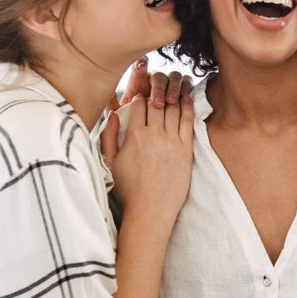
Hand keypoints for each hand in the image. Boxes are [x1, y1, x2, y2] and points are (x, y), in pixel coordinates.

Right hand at [99, 90, 193, 223]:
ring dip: (173, 95)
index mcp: (134, 136)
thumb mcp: (109, 162)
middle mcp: (155, 136)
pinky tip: (186, 98)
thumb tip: (113, 113)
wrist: (150, 211)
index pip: (139, 104)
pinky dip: (187, 107)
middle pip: (158, 103)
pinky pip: (188, 122)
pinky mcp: (186, 150)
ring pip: (174, 109)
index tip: (141, 94)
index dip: (140, 96)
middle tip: (157, 87)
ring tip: (172, 87)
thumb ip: (108, 135)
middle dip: (156, 91)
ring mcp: (173, 142)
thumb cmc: (128, 190)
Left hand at [107, 56, 192, 114]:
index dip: (141, 65)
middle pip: (158, 75)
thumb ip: (113, 107)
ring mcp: (170, 82)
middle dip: (158, 88)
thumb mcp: (123, 117)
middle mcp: (155, 79)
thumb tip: (109, 94)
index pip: (139, 67)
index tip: (140, 67)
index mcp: (139, 82)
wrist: (154, 134)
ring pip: (174, 76)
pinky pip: (187, 82)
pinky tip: (183, 98)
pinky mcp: (184, 87)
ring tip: (171, 102)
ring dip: (173, 88)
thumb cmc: (137, 122)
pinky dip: (186, 88)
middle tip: (157, 103)